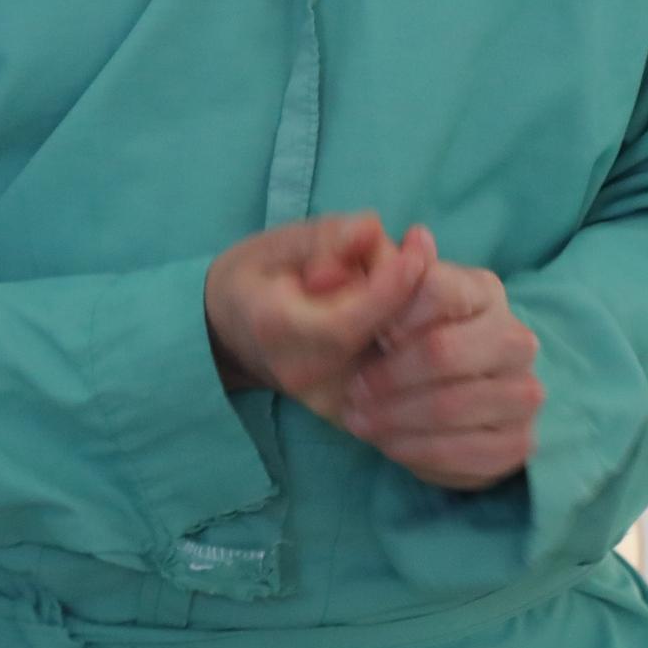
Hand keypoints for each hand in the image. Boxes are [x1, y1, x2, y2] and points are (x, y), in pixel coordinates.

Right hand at [205, 213, 434, 413]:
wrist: (229, 336)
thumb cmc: (256, 279)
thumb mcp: (280, 243)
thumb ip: (327, 236)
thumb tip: (372, 230)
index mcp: (276, 329)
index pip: (349, 319)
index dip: (392, 281)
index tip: (418, 242)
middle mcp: (304, 375)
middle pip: (382, 340)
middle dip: (411, 294)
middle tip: (413, 252)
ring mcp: (328, 403)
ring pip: (400, 364)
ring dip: (416, 318)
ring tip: (401, 279)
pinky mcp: (350, 416)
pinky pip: (398, 380)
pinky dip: (410, 342)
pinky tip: (401, 312)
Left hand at [339, 261, 543, 491]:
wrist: (391, 392)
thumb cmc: (373, 333)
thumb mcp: (360, 289)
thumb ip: (377, 261)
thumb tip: (417, 238)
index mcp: (482, 289)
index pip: (436, 290)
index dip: (389, 315)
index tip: (364, 333)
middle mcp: (514, 337)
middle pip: (445, 352)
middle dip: (388, 375)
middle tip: (354, 389)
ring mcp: (523, 392)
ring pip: (455, 406)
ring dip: (396, 418)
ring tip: (361, 418)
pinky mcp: (518, 441)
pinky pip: (471, 454)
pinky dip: (420, 452)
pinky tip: (391, 443)